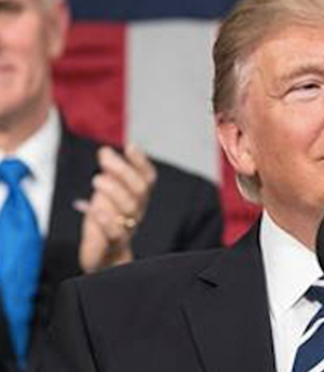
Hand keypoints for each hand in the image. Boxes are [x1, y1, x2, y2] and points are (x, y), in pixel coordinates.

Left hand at [77, 144, 156, 273]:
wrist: (104, 259)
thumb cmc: (105, 224)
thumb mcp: (106, 196)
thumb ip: (109, 176)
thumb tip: (106, 152)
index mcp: (137, 198)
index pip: (147, 177)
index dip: (141, 162)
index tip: (130, 146)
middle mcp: (136, 211)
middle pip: (139, 189)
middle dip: (123, 170)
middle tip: (104, 157)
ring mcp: (127, 228)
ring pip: (130, 207)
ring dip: (114, 190)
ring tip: (97, 180)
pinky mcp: (113, 244)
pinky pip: (115, 232)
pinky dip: (106, 219)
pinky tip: (95, 208)